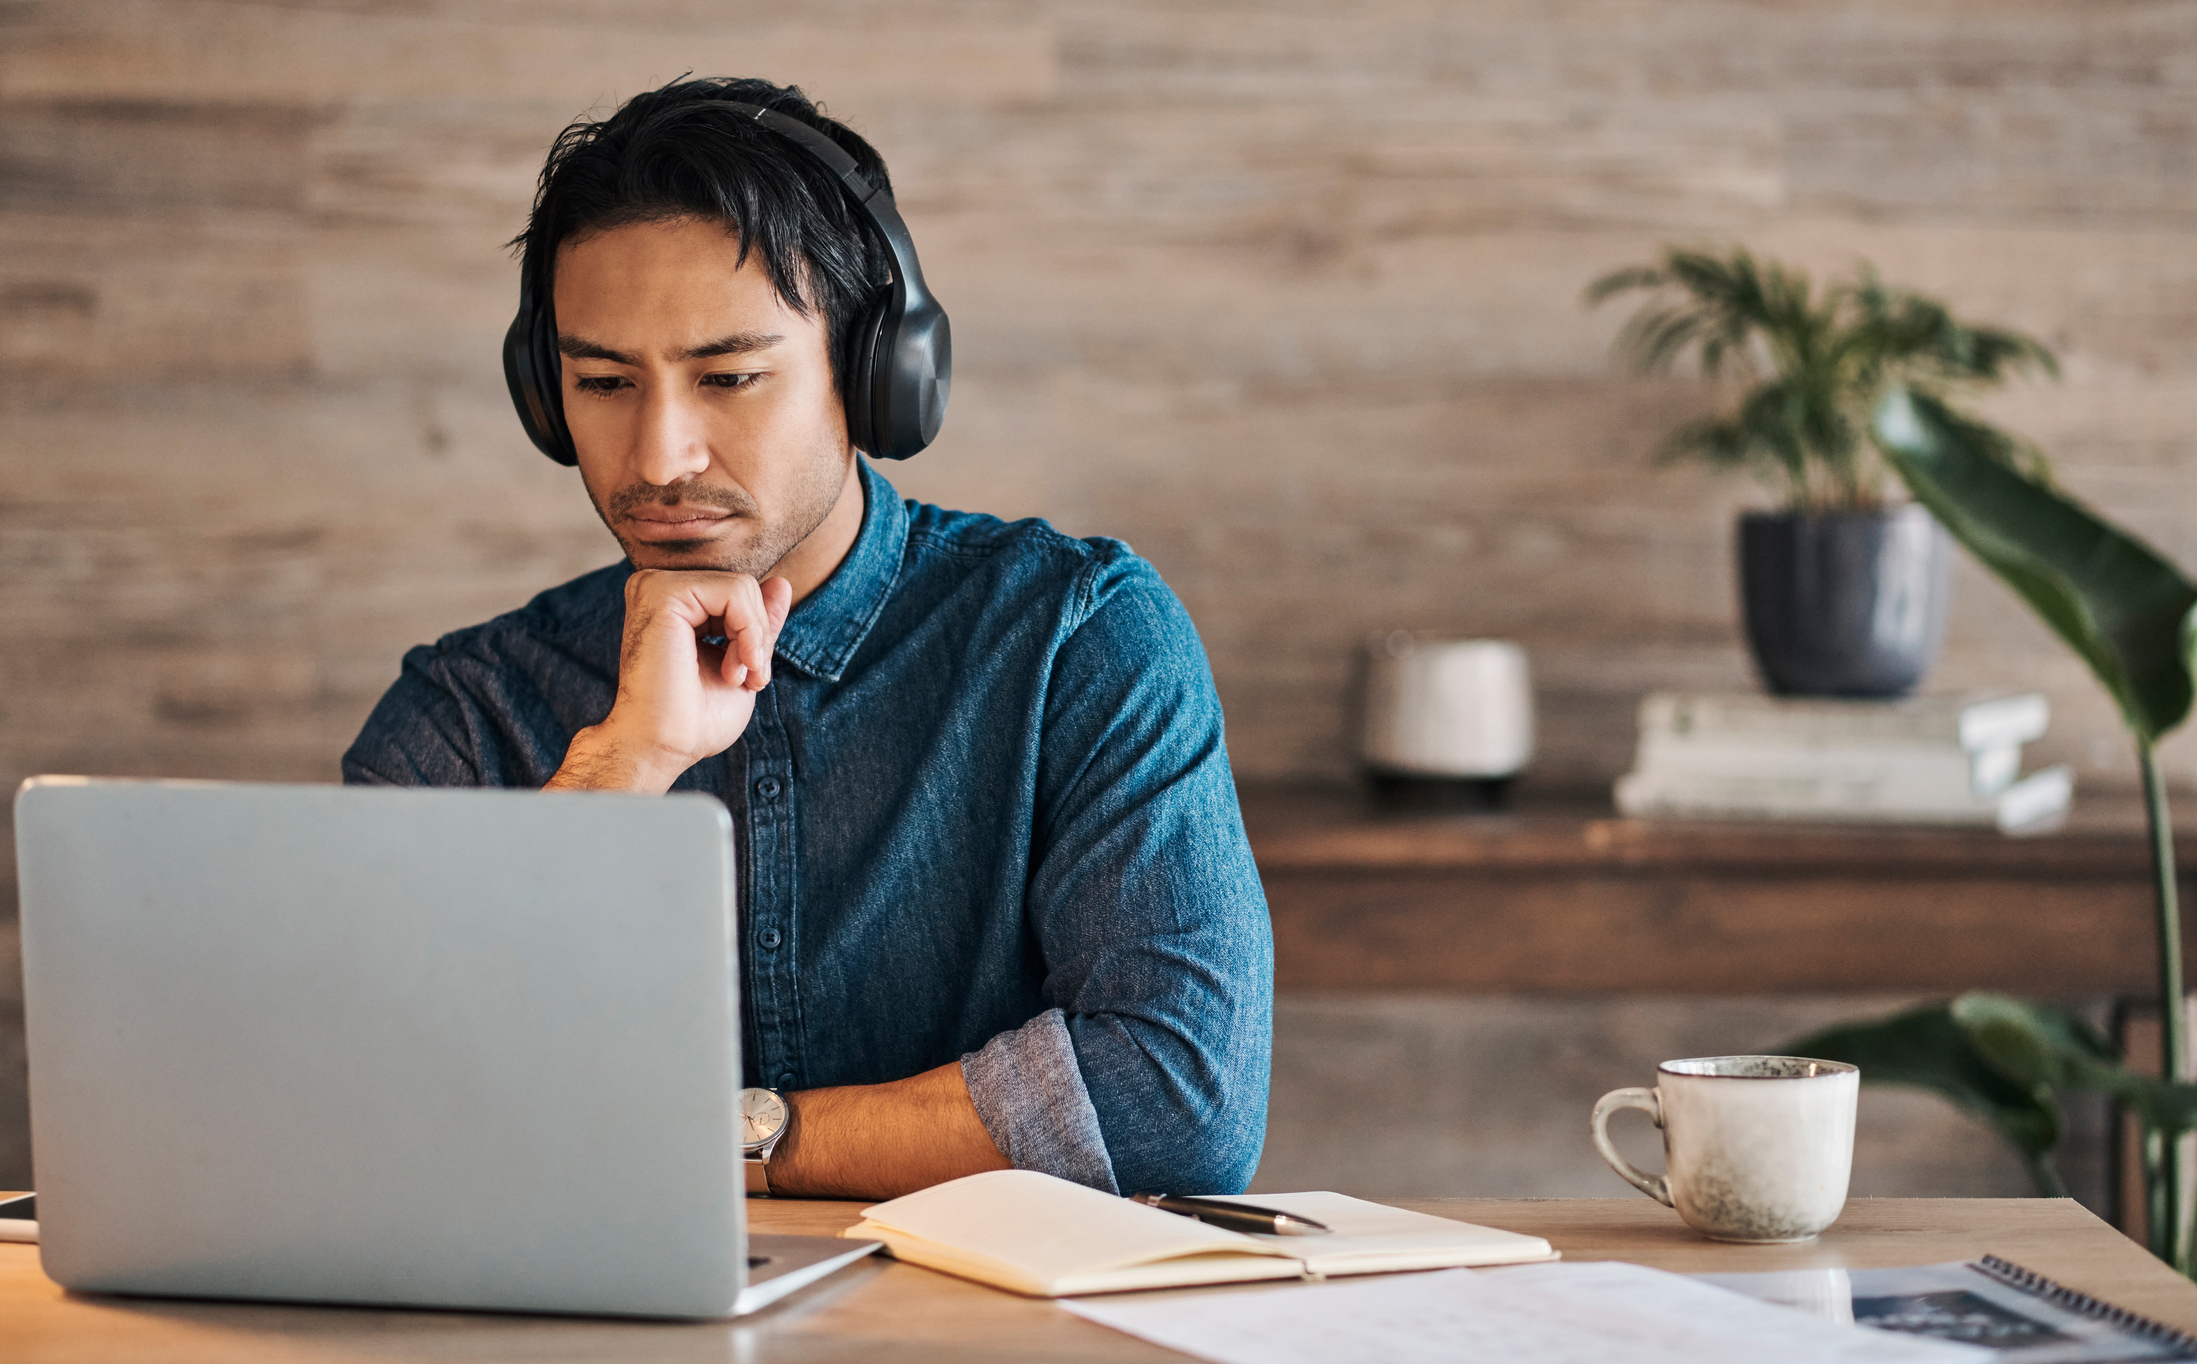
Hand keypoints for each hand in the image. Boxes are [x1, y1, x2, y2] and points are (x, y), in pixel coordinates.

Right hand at [547, 570, 793, 792]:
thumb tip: (781, 583)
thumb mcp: (742, 662)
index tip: (751, 678)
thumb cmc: (696, 718)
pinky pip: (735, 591)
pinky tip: (734, 668)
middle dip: (758, 637)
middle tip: (747, 679)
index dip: (757, 635)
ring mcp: (656, 585)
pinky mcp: (662, 591)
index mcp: (672, 604)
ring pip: (742, 587)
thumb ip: (757, 623)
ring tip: (737, 677)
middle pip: (743, 586)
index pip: (738, 595)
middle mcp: (658, 587)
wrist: (662, 746)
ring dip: (754, 639)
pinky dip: (749, 632)